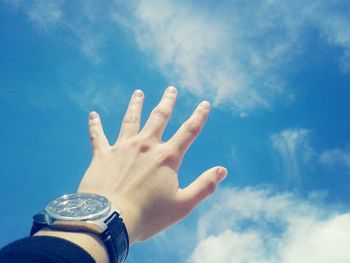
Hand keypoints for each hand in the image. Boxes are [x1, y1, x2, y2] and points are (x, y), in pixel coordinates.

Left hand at [78, 86, 226, 243]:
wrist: (108, 220)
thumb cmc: (148, 215)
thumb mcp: (183, 204)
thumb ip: (204, 186)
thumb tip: (222, 170)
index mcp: (166, 157)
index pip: (188, 131)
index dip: (199, 116)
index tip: (204, 104)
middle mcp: (145, 146)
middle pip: (159, 117)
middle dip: (167, 102)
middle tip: (171, 89)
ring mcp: (122, 148)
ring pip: (131, 120)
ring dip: (136, 105)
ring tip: (138, 93)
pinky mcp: (102, 155)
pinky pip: (98, 136)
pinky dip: (95, 125)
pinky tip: (93, 114)